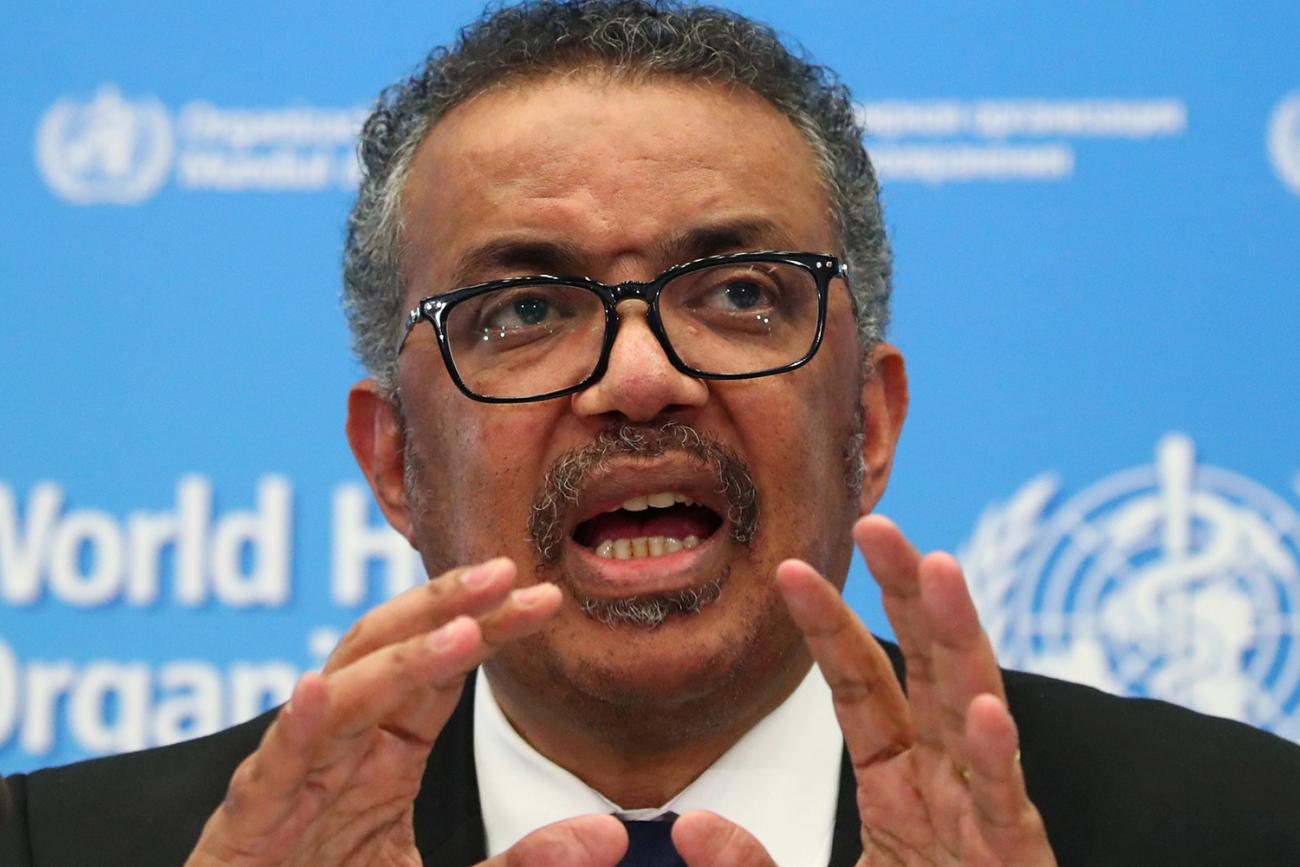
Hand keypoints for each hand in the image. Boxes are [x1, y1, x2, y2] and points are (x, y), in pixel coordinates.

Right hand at [185, 558, 561, 866]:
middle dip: (443, 607)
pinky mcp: (246, 827)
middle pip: (388, 655)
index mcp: (382, 754)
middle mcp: (340, 752)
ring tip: (458, 629)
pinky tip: (315, 689)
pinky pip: (271, 771)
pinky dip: (294, 729)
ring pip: (341, 699)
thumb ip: (523, 863)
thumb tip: (612, 837)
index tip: (548, 601)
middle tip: (506, 570)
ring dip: (396, 660)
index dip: (488, 629)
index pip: (440, 672)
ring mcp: (291, 784)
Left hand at [775, 515, 1056, 865]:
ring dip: (959, 639)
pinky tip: (981, 710)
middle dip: (906, 593)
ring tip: (940, 569)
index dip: (828, 627)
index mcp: (898, 784)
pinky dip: (995, 758)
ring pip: (975, 710)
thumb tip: (690, 824)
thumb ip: (751, 866)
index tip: (787, 571)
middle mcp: (945, 785)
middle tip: (878, 521)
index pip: (861, 687)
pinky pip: (1004, 807)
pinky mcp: (1013, 861)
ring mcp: (983, 819)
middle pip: (926, 669)